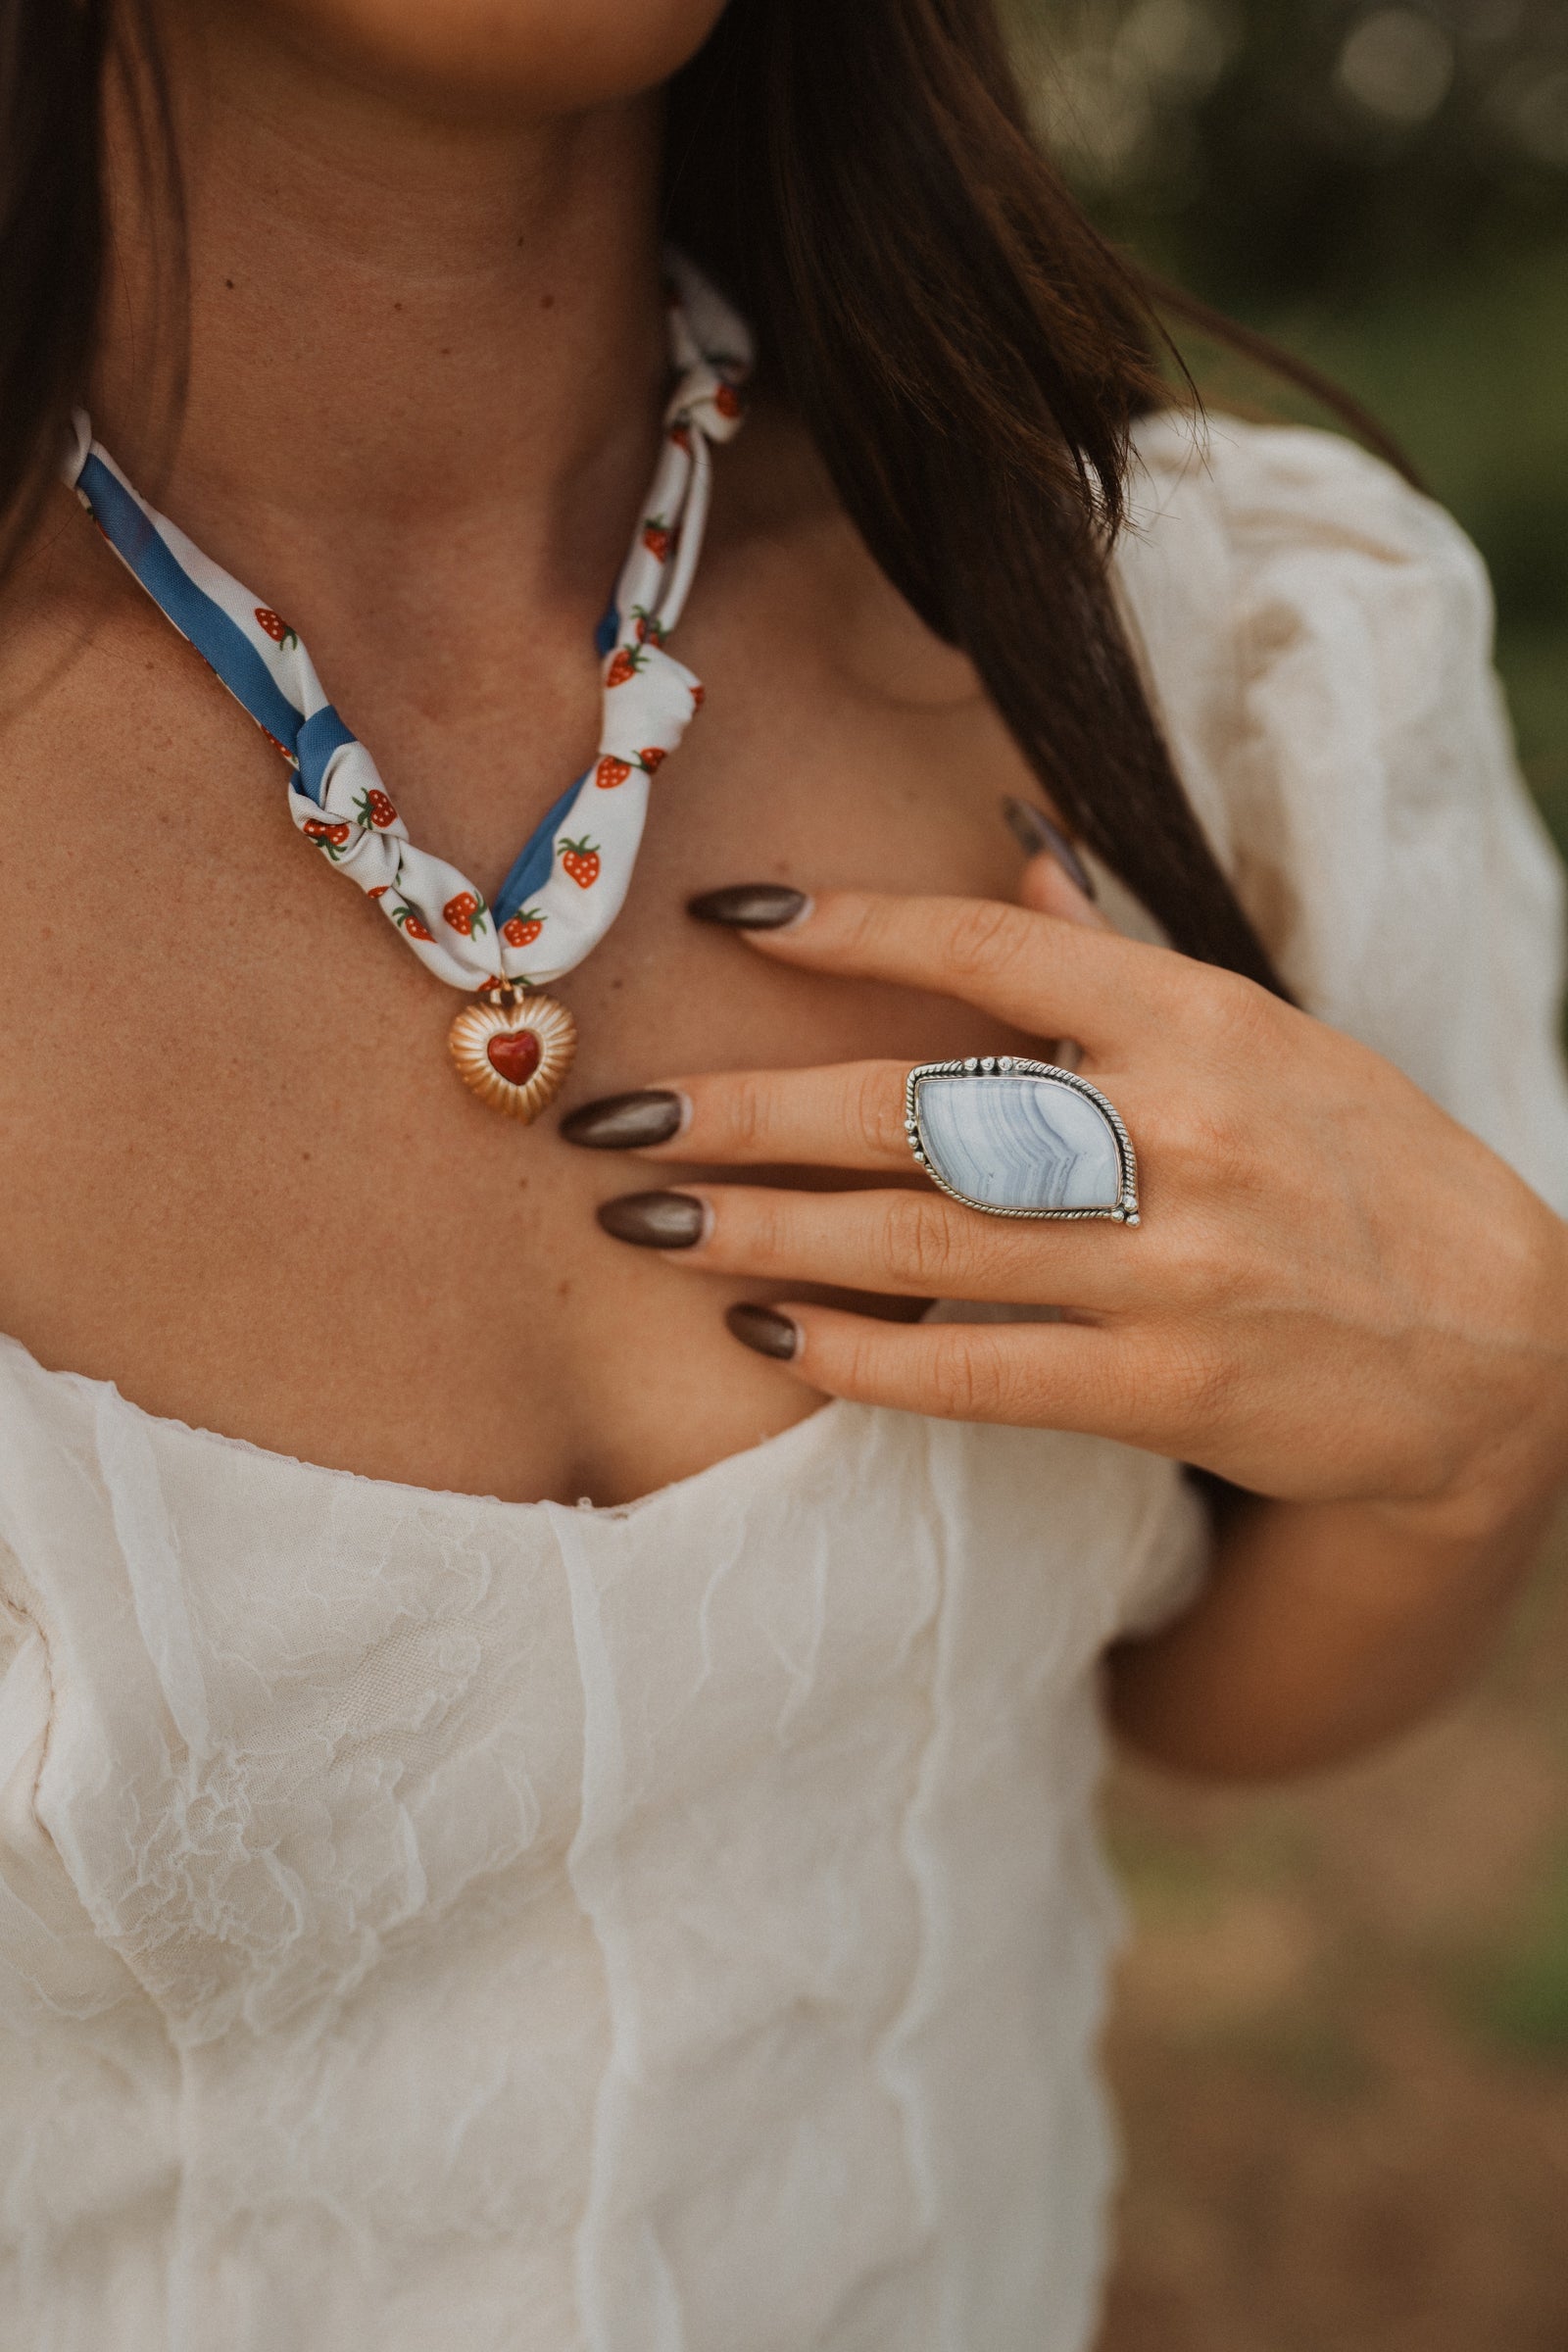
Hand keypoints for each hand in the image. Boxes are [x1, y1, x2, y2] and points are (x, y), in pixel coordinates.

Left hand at [568, 866, 1567, 1542]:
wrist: (1497, 1347)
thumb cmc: (1358, 1166)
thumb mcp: (1266, 1033)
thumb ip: (1119, 957)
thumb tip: (1011, 845)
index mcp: (1198, 1016)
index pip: (995, 947)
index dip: (852, 926)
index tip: (727, 918)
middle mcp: (1180, 1128)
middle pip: (916, 1107)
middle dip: (747, 1113)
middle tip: (611, 1121)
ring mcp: (1172, 1263)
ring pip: (923, 1241)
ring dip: (764, 1234)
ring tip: (643, 1225)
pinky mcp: (1167, 1386)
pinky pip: (976, 1370)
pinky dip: (861, 1355)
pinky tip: (768, 1335)